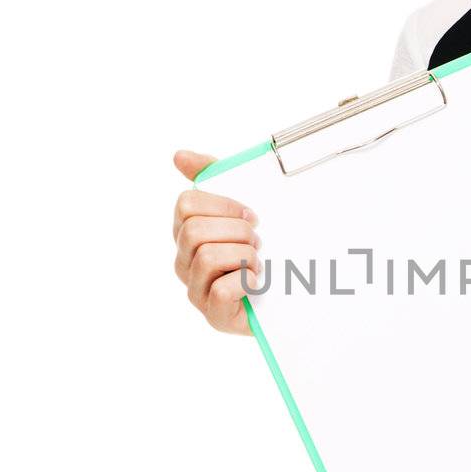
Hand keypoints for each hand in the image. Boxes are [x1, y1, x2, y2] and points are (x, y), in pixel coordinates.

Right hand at [172, 150, 260, 335]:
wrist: (291, 295)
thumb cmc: (259, 248)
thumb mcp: (239, 207)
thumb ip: (212, 176)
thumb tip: (179, 156)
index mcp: (186, 234)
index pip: (186, 204)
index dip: (222, 204)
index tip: (252, 215)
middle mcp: (184, 262)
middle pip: (194, 230)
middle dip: (236, 231)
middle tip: (257, 242)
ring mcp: (196, 291)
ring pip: (206, 257)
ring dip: (243, 256)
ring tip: (258, 262)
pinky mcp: (214, 316)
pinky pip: (220, 291)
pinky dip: (245, 283)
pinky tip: (256, 283)